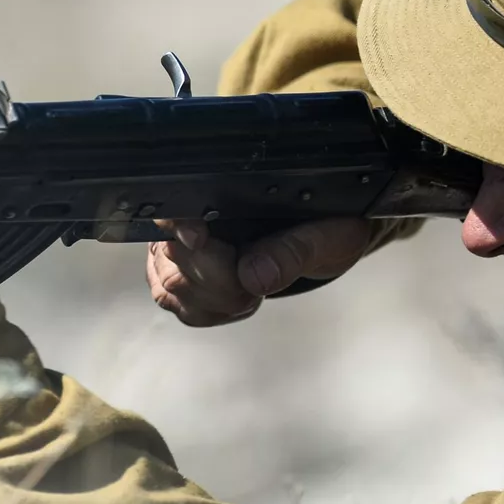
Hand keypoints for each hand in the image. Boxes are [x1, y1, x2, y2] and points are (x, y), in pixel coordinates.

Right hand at [146, 217, 371, 326]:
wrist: (322, 238)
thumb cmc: (326, 226)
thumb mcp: (329, 234)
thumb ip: (294, 249)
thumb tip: (255, 275)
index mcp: (219, 192)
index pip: (175, 206)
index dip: (178, 223)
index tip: (199, 239)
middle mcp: (187, 220)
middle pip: (175, 260)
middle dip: (219, 281)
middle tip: (259, 277)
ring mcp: (176, 254)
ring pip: (175, 290)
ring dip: (221, 299)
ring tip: (254, 285)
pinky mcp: (179, 286)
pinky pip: (187, 311)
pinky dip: (218, 311)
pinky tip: (241, 296)